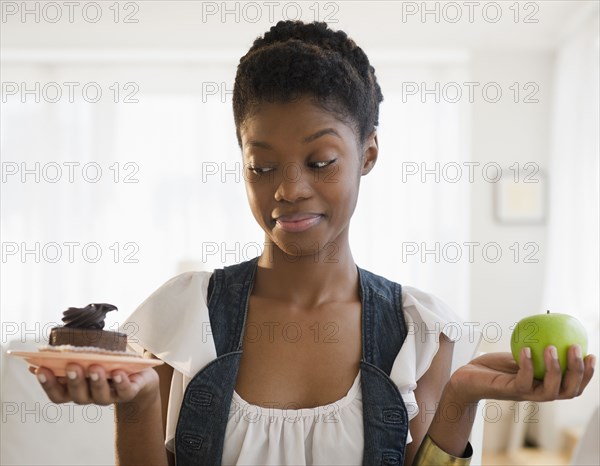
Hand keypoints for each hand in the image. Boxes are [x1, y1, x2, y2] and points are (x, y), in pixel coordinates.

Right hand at [31, 363, 159, 407]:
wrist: (138, 374)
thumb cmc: (108, 362)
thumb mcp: (88, 357)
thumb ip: (69, 357)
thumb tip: (41, 354)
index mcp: (76, 389)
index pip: (58, 393)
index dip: (48, 384)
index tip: (40, 369)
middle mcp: (90, 396)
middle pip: (77, 395)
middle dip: (74, 380)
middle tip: (72, 366)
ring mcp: (109, 396)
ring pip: (100, 396)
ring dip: (96, 381)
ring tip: (95, 367)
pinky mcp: (129, 393)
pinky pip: (124, 391)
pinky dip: (120, 382)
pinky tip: (118, 372)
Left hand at [449, 345, 595, 403]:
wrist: (469, 378)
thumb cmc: (495, 366)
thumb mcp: (520, 354)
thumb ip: (536, 348)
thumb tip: (554, 327)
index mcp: (546, 385)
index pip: (574, 386)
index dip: (587, 374)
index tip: (591, 354)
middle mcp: (540, 393)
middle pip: (569, 390)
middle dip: (577, 371)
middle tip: (575, 348)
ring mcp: (526, 394)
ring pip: (551, 389)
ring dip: (555, 368)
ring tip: (551, 347)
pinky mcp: (510, 390)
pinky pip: (523, 380)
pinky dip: (527, 364)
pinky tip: (526, 349)